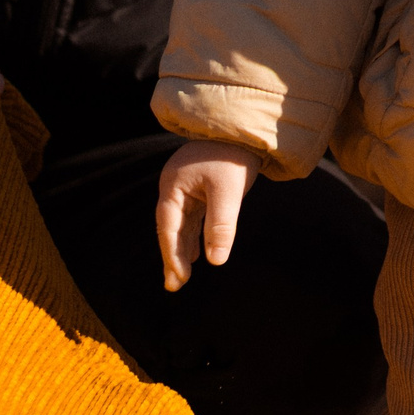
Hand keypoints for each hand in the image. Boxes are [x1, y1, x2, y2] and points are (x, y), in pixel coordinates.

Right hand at [156, 141, 258, 290]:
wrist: (245, 128)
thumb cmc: (234, 156)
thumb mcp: (228, 191)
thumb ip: (221, 225)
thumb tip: (216, 260)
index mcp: (173, 186)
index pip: (168, 228)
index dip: (172, 255)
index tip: (179, 279)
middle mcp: (174, 187)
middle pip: (170, 228)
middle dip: (173, 257)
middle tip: (174, 286)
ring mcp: (186, 187)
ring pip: (181, 224)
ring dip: (182, 249)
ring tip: (183, 276)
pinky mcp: (200, 187)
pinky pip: (192, 217)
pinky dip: (193, 235)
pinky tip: (197, 253)